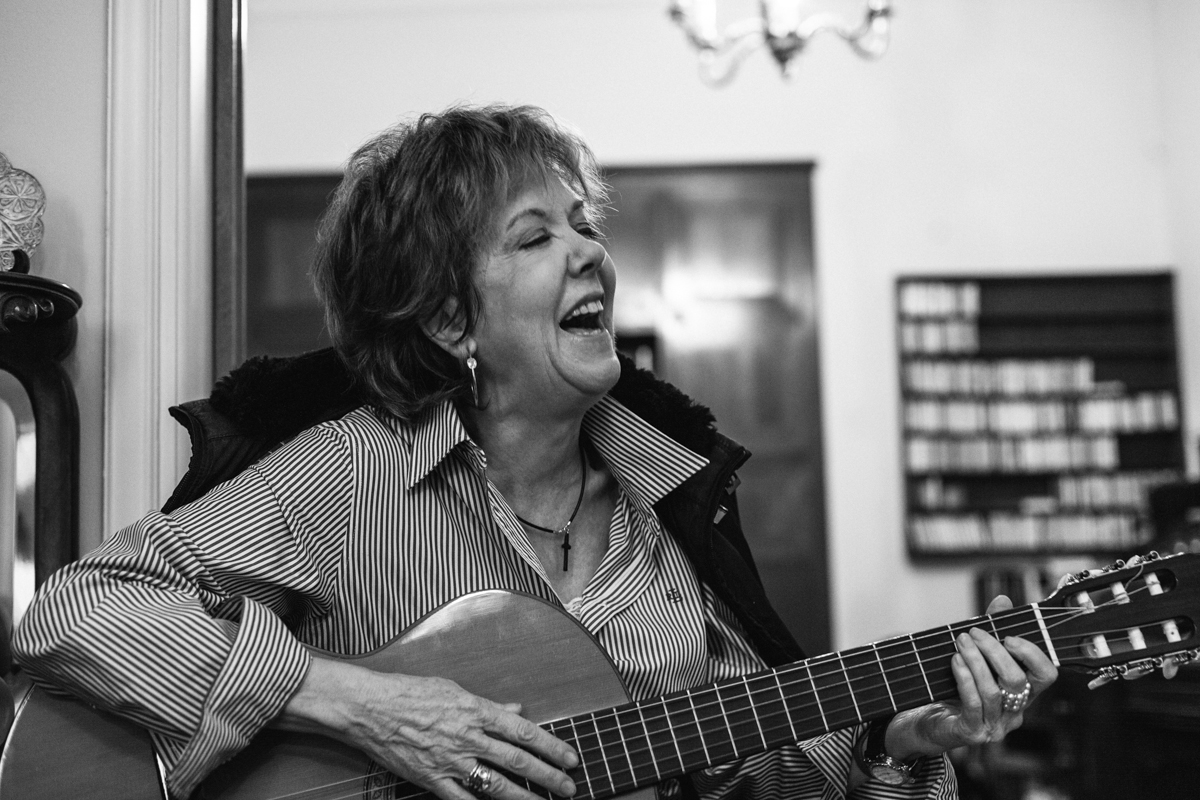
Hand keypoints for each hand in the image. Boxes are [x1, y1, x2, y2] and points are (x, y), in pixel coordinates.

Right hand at [278, 657, 577, 799]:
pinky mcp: (431, 779)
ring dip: (524, 797)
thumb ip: (489, 705)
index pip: (522, 731)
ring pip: (495, 784)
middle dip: (547, 775)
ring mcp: (450, 760)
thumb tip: (517, 710)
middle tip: (569, 786)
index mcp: (475, 710)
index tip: (570, 757)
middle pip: (516, 760)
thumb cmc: (410, 692)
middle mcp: (467, 736)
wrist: (369, 707)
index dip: (551, 746)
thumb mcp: (454, 689)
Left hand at [886, 595, 1058, 758]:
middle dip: (995, 652)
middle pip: (1017, 681)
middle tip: (973, 633)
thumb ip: (992, 630)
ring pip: (993, 691)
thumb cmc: (957, 687)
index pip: (1046, 675)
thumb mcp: (976, 656)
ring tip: (961, 642)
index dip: (1032, 654)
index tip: (1008, 636)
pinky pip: (973, 703)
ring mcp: (995, 725)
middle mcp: (1015, 712)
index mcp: (1023, 693)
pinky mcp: (973, 732)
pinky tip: (955, 661)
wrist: (929, 720)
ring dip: (976, 661)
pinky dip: (965, 678)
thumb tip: (1003, 600)